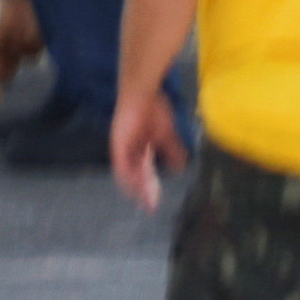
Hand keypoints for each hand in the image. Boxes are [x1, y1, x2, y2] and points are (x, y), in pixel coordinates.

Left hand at [109, 76, 186, 202]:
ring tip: (146, 200)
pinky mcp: (117, 145)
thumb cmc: (153, 108)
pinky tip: (135, 188)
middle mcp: (130, 150)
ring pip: (128, 174)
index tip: (156, 199)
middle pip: (135, 175)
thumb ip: (173, 150)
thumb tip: (182, 167)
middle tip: (152, 206)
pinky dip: (128, 178)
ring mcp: (123, 148)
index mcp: (140, 147)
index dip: (149, 185)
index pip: (143, 170)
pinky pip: (121, 167)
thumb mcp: (167, 134)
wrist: (141, 92)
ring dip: (137, 187)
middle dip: (143, 191)